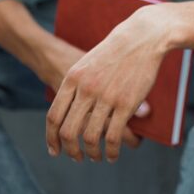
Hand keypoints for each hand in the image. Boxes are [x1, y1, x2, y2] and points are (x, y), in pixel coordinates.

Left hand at [36, 35, 144, 156]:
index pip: (54, 116)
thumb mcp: (87, 63)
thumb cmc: (115, 49)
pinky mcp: (126, 103)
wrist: (142, 36)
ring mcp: (106, 97)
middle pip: (68, 131)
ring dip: (92, 153)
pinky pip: (114, 136)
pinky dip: (111, 150)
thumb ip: (77, 86)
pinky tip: (113, 154)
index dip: (51, 138)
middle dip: (70, 150)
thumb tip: (71, 109)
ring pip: (91, 137)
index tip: (54, 150)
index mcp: (73, 79)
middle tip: (76, 157)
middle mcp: (86, 89)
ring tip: (96, 157)